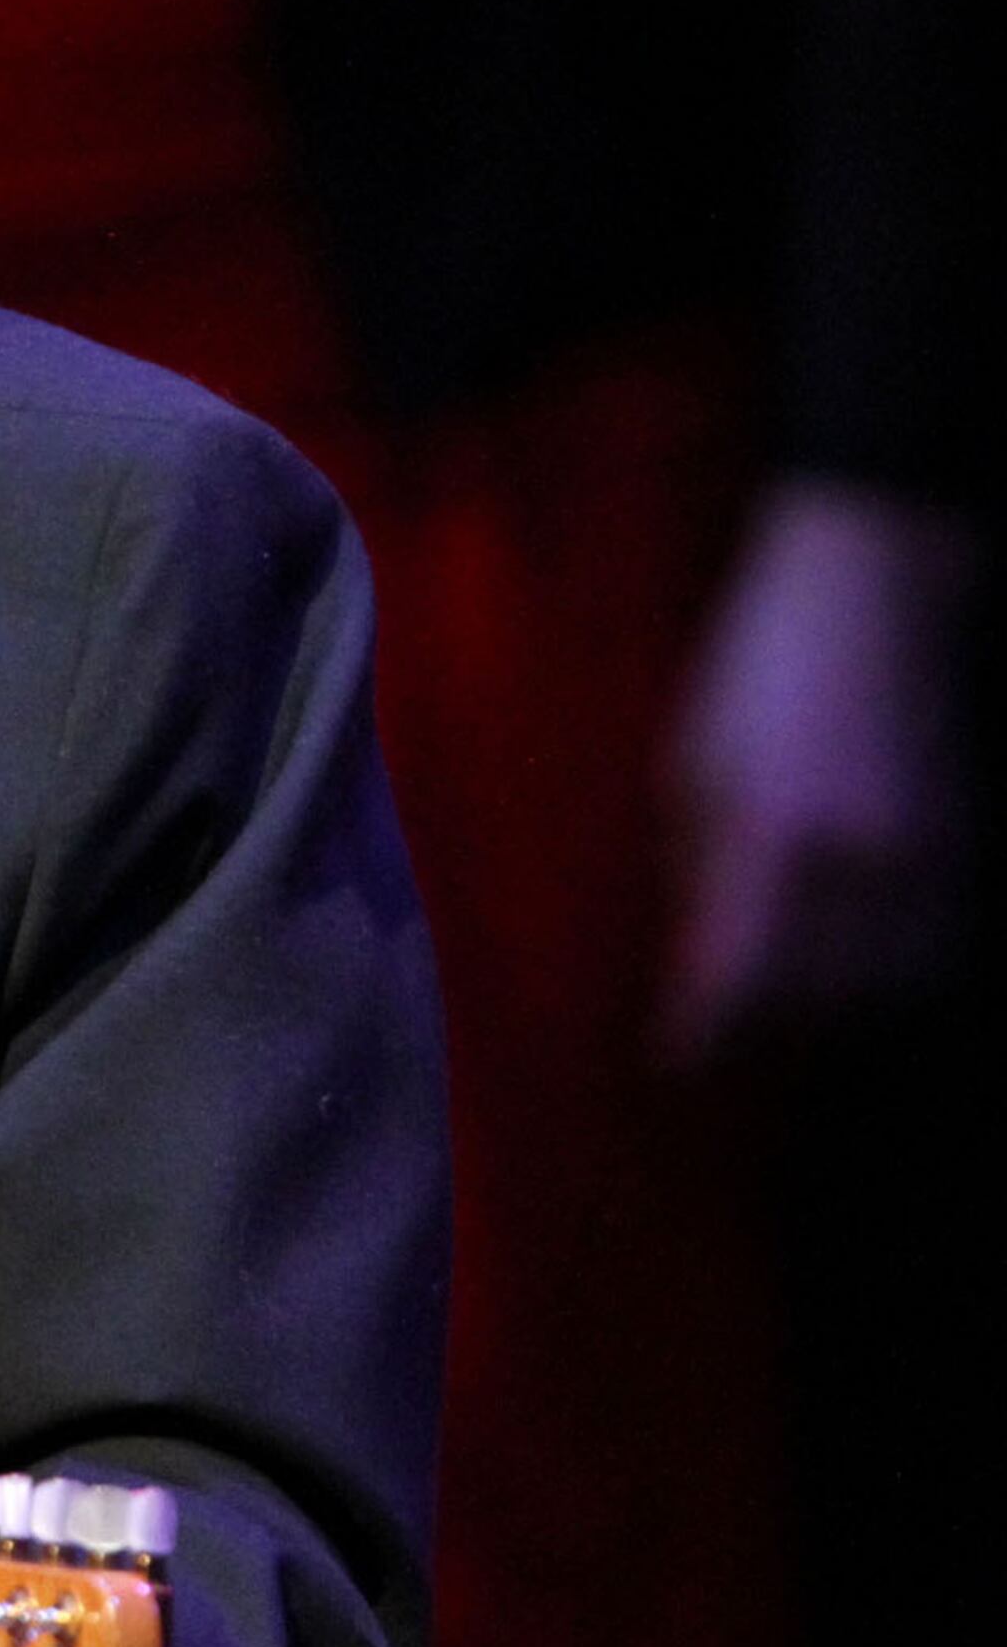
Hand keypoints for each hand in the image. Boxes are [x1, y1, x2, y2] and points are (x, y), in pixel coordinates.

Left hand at [664, 479, 979, 1056]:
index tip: (675, 1054)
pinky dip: (887, 967)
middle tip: (721, 1016)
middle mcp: (861, 856)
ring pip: (881, 984)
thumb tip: (686, 968)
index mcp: (774, 833)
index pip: (737, 977)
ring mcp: (930, 854)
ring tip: (780, 984)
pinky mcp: (971, 847)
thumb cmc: (762, 672)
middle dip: (758, 1019)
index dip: (702, 1031)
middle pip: (810, 996)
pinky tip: (849, 950)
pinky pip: (932, 947)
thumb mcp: (693, 766)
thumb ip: (692, 872)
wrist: (881, 592)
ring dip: (824, 1000)